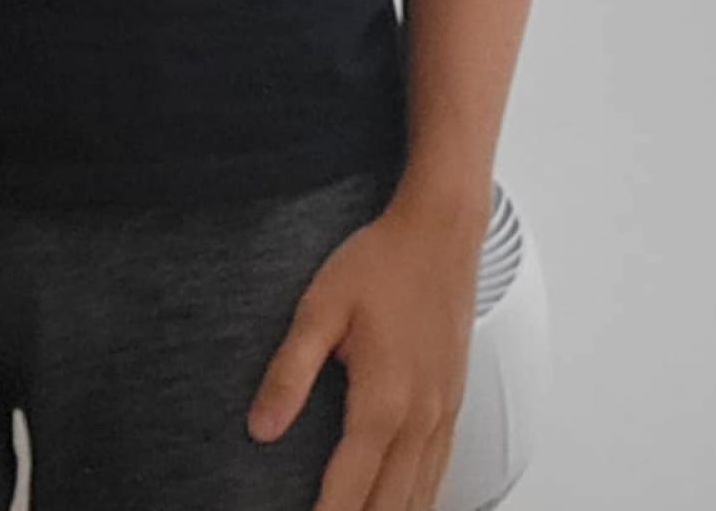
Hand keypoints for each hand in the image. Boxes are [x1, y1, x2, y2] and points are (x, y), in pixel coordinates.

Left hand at [246, 184, 483, 510]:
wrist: (440, 232)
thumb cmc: (382, 262)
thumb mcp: (320, 308)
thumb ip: (289, 371)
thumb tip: (260, 428)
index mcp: (384, 400)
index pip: (349, 487)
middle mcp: (421, 417)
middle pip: (388, 505)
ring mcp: (444, 413)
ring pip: (420, 496)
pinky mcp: (454, 403)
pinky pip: (440, 472)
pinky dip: (421, 500)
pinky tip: (404, 506)